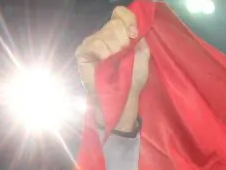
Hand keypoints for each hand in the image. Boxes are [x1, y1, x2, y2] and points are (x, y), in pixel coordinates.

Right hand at [75, 6, 148, 131]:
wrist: (120, 99)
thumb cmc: (131, 81)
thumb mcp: (143, 60)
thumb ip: (142, 44)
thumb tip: (137, 29)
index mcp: (118, 35)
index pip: (120, 15)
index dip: (128, 21)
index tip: (134, 34)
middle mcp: (103, 35)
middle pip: (115, 24)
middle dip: (124, 41)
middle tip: (123, 55)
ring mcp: (91, 43)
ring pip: (106, 34)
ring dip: (115, 50)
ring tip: (114, 63)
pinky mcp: (82, 52)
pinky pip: (96, 44)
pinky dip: (105, 54)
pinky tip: (105, 63)